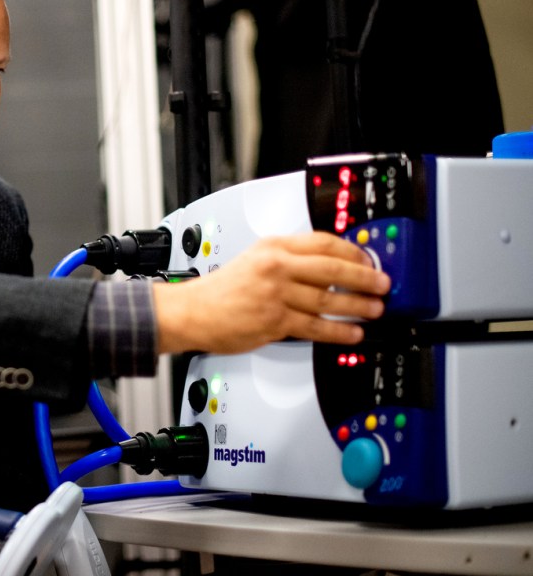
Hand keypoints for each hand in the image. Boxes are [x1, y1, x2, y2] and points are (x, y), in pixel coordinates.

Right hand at [153, 231, 390, 353]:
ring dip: (357, 306)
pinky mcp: (274, 321)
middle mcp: (276, 267)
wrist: (192, 312)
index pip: (323, 242)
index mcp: (272, 247)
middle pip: (333, 268)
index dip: (352, 252)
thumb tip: (327, 269)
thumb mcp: (254, 260)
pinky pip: (315, 327)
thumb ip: (287, 260)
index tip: (368, 261)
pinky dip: (338, 331)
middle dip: (365, 278)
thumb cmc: (220, 290)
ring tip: (374, 310)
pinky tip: (352, 333)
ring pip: (328, 299)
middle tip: (382, 284)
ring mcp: (276, 295)